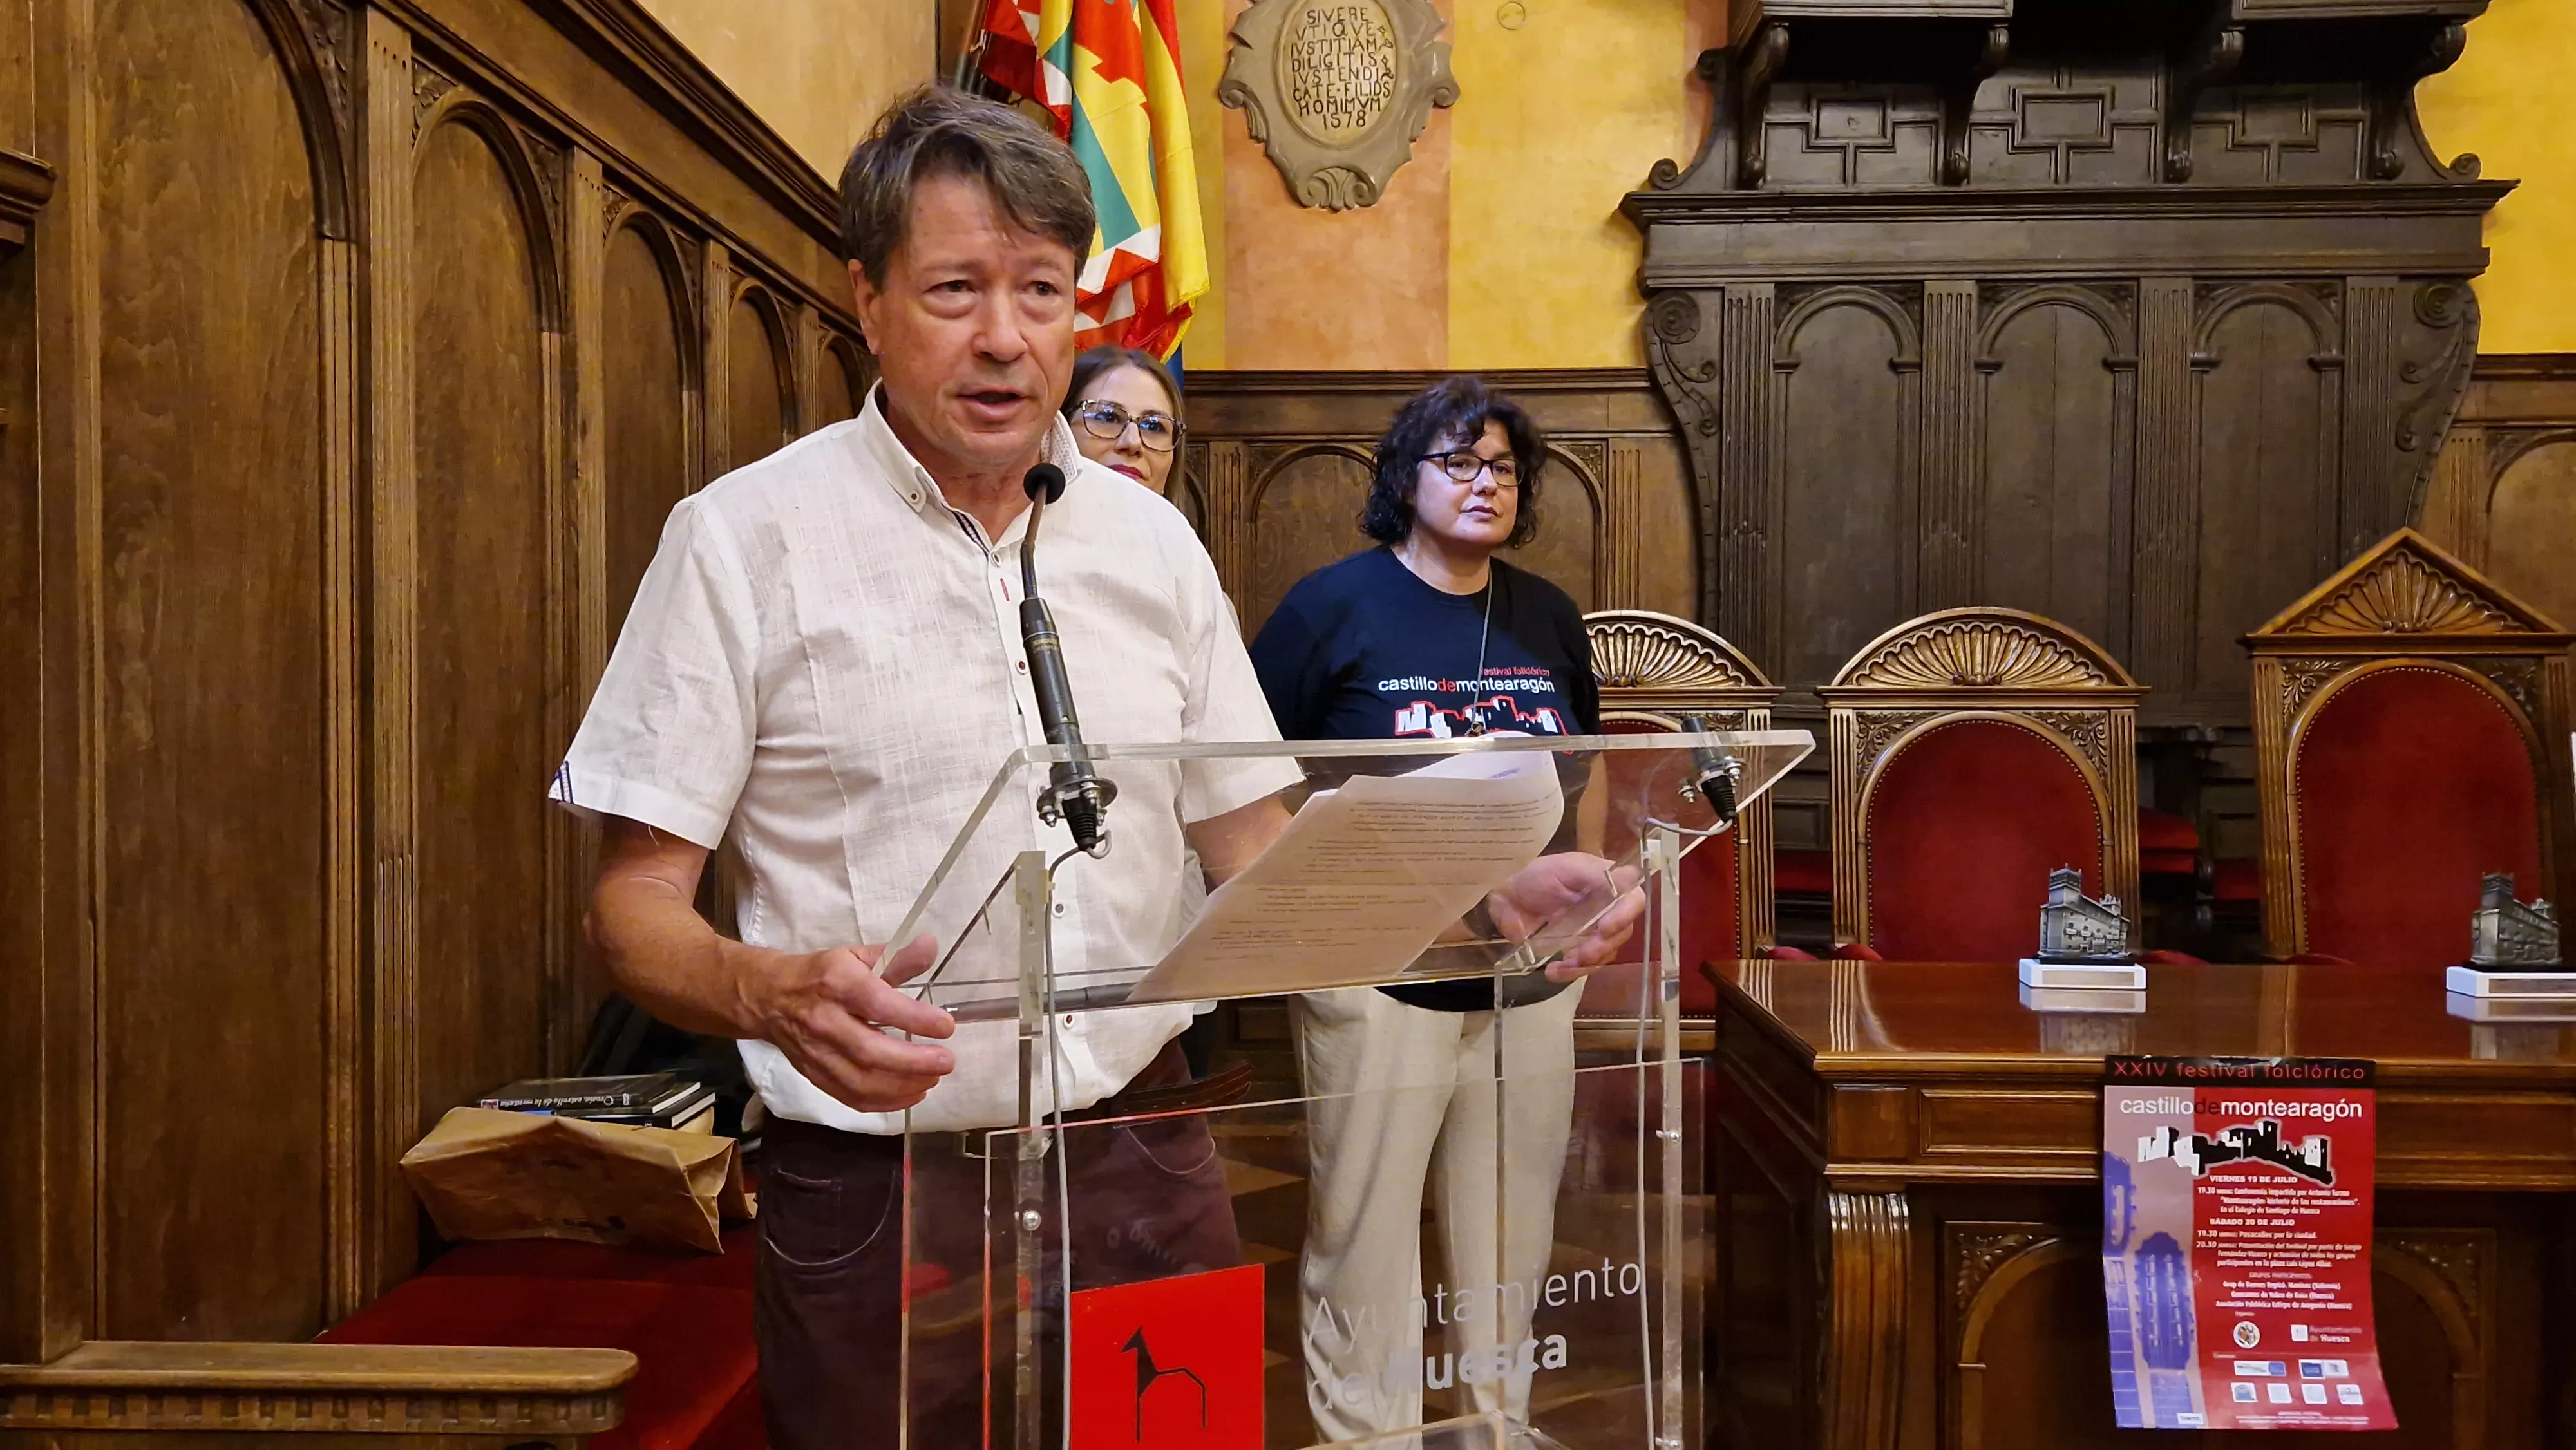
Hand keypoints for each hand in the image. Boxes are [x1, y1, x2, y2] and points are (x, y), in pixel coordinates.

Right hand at [750, 935, 956, 1112]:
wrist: (769, 998)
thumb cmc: (820, 975)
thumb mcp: (856, 957)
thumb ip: (896, 957)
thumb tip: (932, 946)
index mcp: (837, 984)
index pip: (878, 1005)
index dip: (915, 1018)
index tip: (946, 1025)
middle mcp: (825, 1021)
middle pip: (870, 1051)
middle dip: (914, 1062)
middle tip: (947, 1061)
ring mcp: (817, 1053)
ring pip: (861, 1082)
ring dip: (904, 1086)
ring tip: (933, 1077)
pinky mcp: (815, 1076)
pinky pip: (852, 1098)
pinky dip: (886, 1103)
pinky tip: (912, 1093)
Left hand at [1488, 853, 1646, 982]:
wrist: (1508, 900)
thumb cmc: (1536, 878)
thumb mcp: (1564, 869)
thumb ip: (1594, 875)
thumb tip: (1629, 878)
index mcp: (1608, 885)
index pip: (1633, 900)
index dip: (1625, 916)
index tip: (1605, 928)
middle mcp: (1607, 910)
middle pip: (1621, 933)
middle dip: (1603, 947)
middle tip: (1583, 953)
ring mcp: (1593, 932)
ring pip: (1605, 954)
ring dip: (1586, 964)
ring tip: (1563, 964)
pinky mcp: (1577, 950)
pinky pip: (1583, 967)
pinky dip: (1570, 973)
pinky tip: (1554, 971)